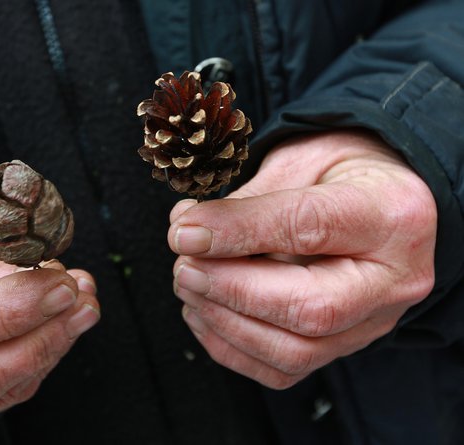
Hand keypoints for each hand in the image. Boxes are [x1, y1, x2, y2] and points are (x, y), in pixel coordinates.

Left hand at [168, 130, 436, 388]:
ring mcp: (373, 322)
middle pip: (310, 307)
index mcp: (390, 214)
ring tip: (188, 284)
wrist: (378, 201)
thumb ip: (247, 201)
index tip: (185, 233)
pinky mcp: (345, 346)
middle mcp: (393, 279)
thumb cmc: (337, 172)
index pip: (309, 227)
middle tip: (184, 267)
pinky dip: (231, 346)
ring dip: (224, 321)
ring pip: (295, 350)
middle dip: (231, 290)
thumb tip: (188, 235)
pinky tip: (205, 312)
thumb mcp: (298, 160)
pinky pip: (284, 369)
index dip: (238, 232)